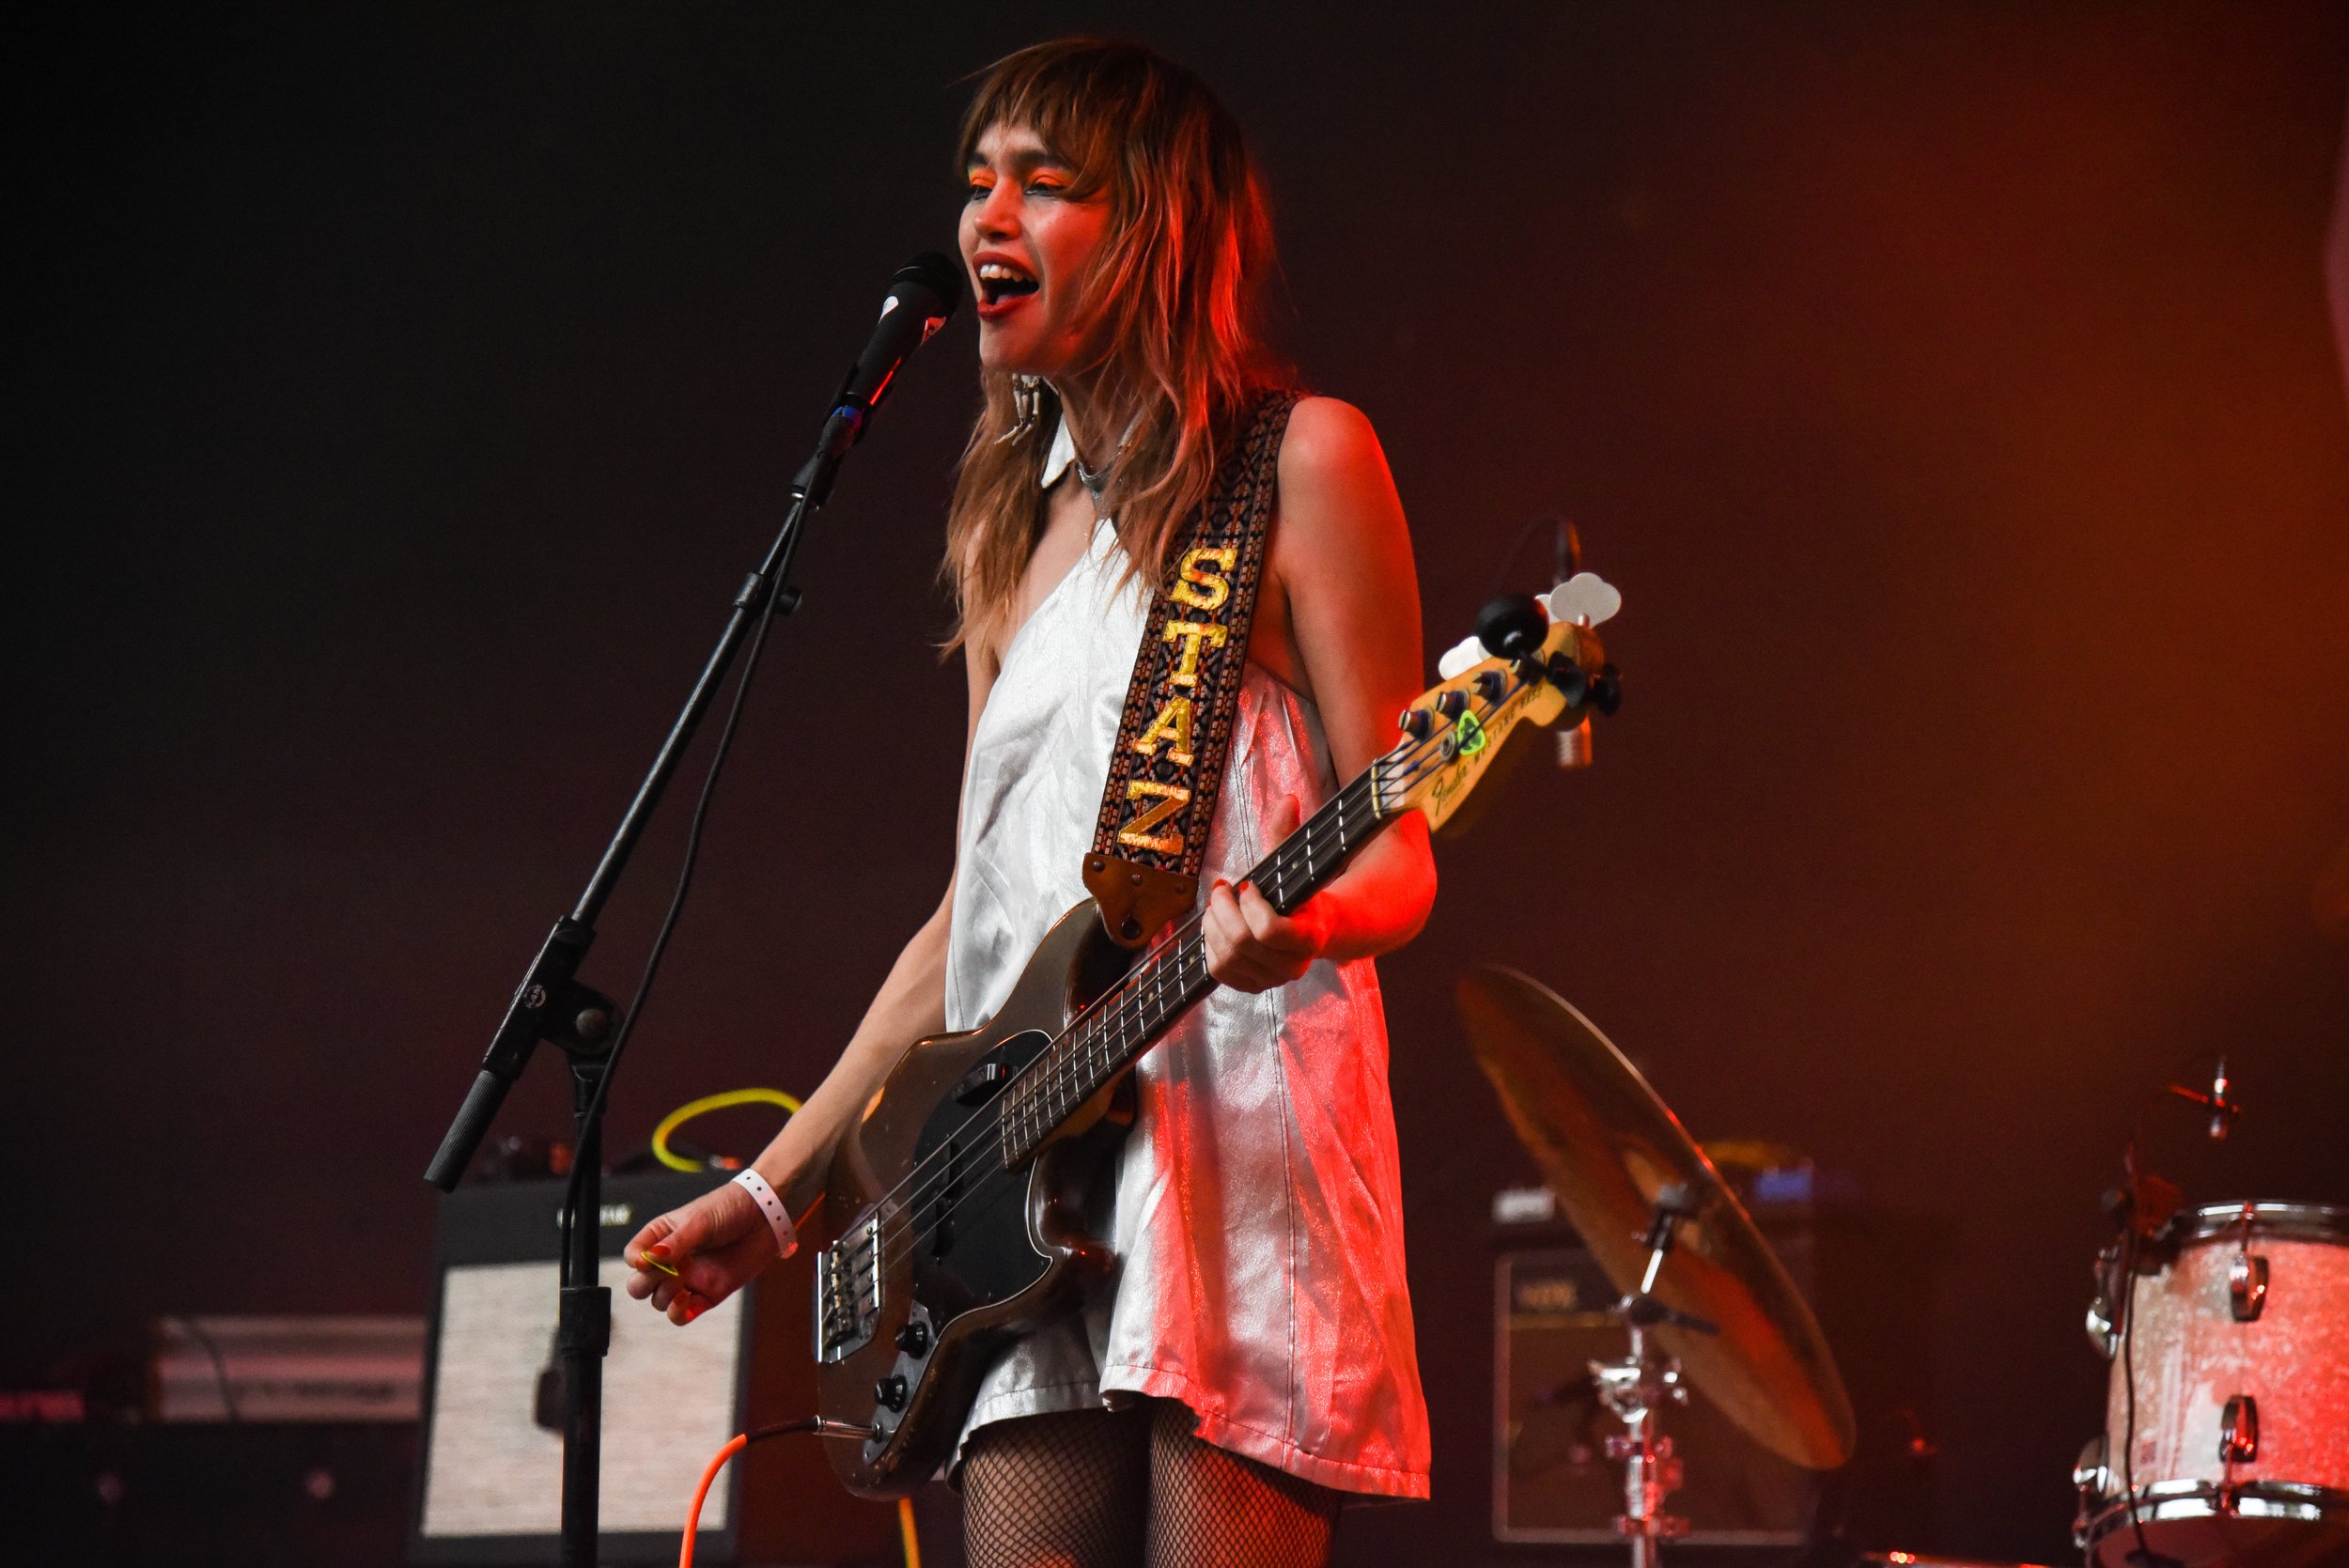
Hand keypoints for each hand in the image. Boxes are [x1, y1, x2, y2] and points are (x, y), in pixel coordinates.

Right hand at [623, 1179, 785, 1325]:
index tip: (646, 1260)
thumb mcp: (700, 1221)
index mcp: (662, 1236)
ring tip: (683, 1280)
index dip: (635, 1261)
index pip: (634, 1255)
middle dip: (645, 1283)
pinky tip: (686, 1299)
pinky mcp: (707, 1295)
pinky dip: (678, 1313)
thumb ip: (676, 1242)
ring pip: (659, 1301)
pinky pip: (682, 1315)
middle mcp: (672, 1260)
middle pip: (640, 1285)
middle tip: (667, 1272)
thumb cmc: (731, 1209)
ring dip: (665, 1296)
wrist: (766, 1217)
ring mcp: (689, 1279)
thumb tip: (647, 1259)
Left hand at [1202, 798, 1333, 992]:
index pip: (1270, 931)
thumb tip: (1287, 800)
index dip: (1251, 905)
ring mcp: (1271, 980)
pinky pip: (1218, 970)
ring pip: (1226, 958)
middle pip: (1241, 942)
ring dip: (1213, 925)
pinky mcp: (1251, 986)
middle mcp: (1293, 966)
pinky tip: (1216, 925)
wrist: (1310, 930)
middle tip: (1222, 889)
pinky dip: (1210, 945)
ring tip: (1217, 906)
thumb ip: (1288, 835)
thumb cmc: (1299, 894)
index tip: (1249, 885)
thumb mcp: (1293, 865)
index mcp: (1310, 938)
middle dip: (1223, 910)